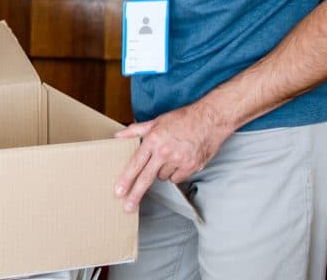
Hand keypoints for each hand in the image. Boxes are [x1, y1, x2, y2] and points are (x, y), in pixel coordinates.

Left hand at [113, 101, 234, 211]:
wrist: (209, 120)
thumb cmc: (181, 119)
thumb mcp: (155, 122)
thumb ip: (134, 131)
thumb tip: (117, 136)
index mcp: (153, 140)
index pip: (136, 164)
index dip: (126, 179)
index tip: (118, 192)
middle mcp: (164, 152)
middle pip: (146, 178)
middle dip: (135, 194)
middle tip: (128, 207)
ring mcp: (179, 161)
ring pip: (162, 177)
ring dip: (161, 171)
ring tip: (169, 156)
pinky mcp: (192, 167)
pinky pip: (177, 178)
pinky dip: (175, 173)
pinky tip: (179, 160)